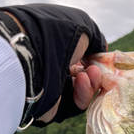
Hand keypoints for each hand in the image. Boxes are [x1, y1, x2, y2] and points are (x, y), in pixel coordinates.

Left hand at [0, 3, 106, 126]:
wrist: (32, 56)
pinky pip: (74, 106)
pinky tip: (83, 81)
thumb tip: (101, 51)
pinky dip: (83, 94)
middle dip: (94, 72)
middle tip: (97, 69)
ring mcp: (50, 88)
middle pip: (80, 75)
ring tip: (90, 74)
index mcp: (53, 46)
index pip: (77, 56)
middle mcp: (50, 66)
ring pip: (80, 92)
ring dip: (91, 83)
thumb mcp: (82, 26)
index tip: (102, 58)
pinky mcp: (51, 107)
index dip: (93, 58)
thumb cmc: (54, 34)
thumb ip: (96, 39)